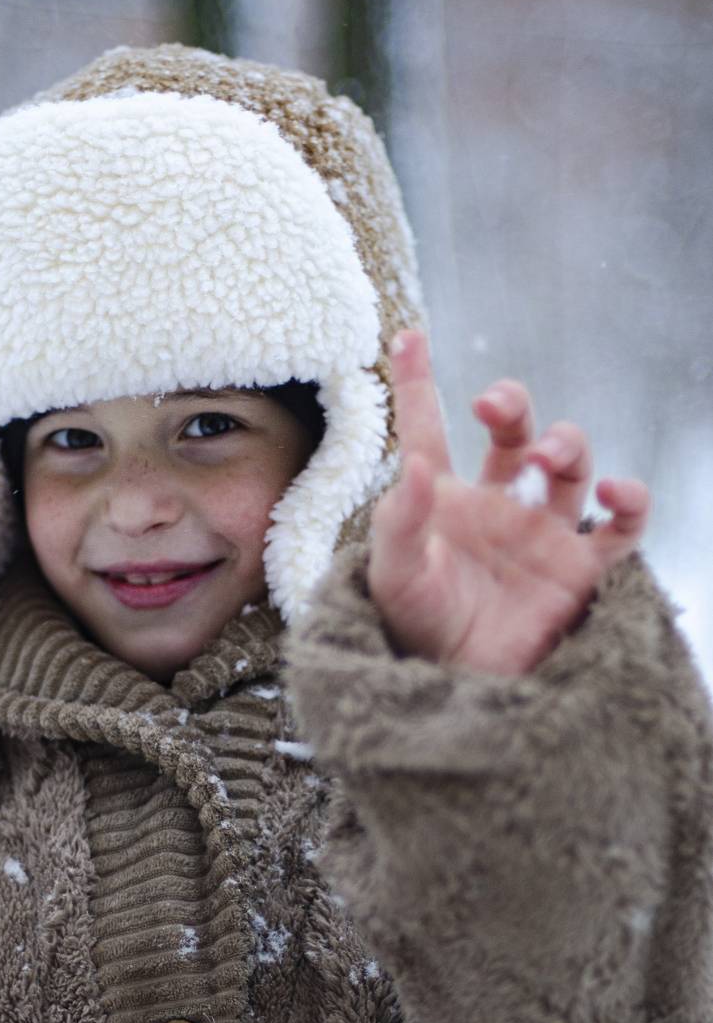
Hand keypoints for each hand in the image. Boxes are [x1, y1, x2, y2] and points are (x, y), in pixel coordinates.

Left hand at [368, 329, 649, 672]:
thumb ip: (399, 522)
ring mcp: (541, 532)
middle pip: (514, 431)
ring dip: (564, 444)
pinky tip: (614, 493)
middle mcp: (496, 503)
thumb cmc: (416, 628)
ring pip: (568, 464)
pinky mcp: (579, 568)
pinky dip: (629, 502)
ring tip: (544, 456)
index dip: (418, 382)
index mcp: (443, 498)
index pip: (428, 428)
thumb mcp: (392, 576)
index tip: (408, 337)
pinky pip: (620, 528)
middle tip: (493, 406)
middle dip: (511, 405)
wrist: (455, 685)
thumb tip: (414, 465)